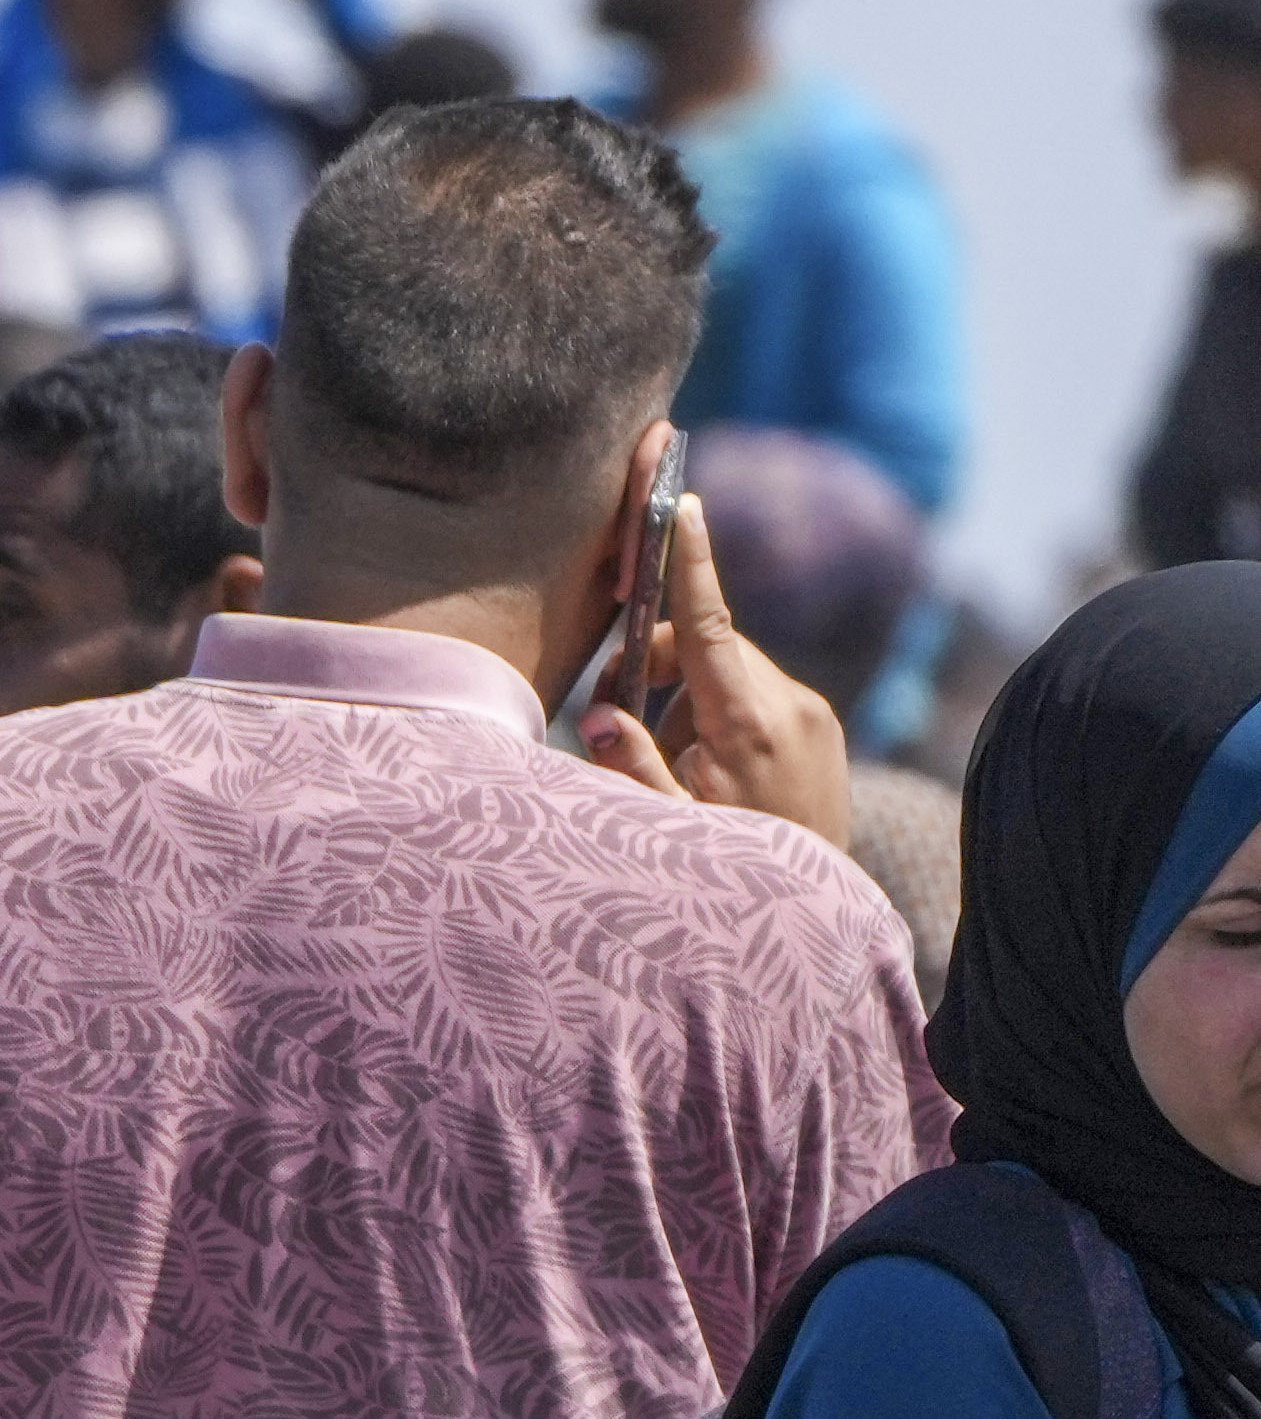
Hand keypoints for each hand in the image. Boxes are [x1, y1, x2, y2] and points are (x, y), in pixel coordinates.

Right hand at [578, 478, 853, 851]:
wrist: (815, 914)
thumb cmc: (730, 878)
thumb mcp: (667, 827)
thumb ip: (630, 766)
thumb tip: (599, 716)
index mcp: (748, 724)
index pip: (712, 623)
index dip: (691, 562)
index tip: (684, 504)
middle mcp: (789, 706)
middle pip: (707, 645)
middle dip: (653, 666)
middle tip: (613, 718)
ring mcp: (811, 715)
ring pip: (728, 670)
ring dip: (682, 697)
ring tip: (667, 764)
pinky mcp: (819, 728)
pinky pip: (754, 695)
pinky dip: (714, 713)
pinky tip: (704, 769)